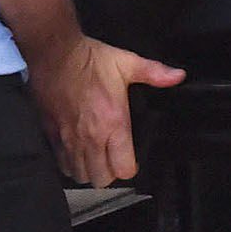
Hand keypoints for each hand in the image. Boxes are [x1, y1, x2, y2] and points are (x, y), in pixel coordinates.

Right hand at [31, 35, 184, 184]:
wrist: (54, 53)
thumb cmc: (88, 59)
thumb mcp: (126, 63)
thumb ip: (154, 72)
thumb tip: (178, 76)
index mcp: (114, 123)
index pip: (124, 169)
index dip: (129, 167)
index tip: (129, 158)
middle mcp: (92, 137)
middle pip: (101, 179)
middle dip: (109, 173)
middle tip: (111, 159)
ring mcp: (70, 139)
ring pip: (80, 175)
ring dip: (88, 170)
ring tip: (93, 158)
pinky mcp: (52, 135)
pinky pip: (61, 163)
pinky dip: (69, 163)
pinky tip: (75, 151)